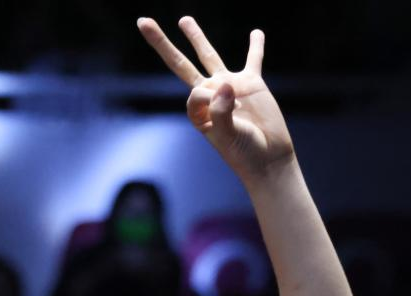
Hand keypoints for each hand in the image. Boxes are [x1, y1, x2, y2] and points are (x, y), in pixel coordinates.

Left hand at [137, 15, 294, 182]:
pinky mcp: (252, 84)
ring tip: (183, 21)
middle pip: (181, 65)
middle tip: (144, 22)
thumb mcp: (228, 137)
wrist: (267, 159)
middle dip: (163, 44)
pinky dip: (255, 46)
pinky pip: (253, 60)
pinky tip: (256, 33)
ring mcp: (229, 87)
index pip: (194, 93)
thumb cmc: (244, 153)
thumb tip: (225, 84)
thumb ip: (222, 113)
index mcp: (198, 112)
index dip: (209, 98)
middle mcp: (209, 96)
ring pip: (209, 56)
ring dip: (197, 38)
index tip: (224, 110)